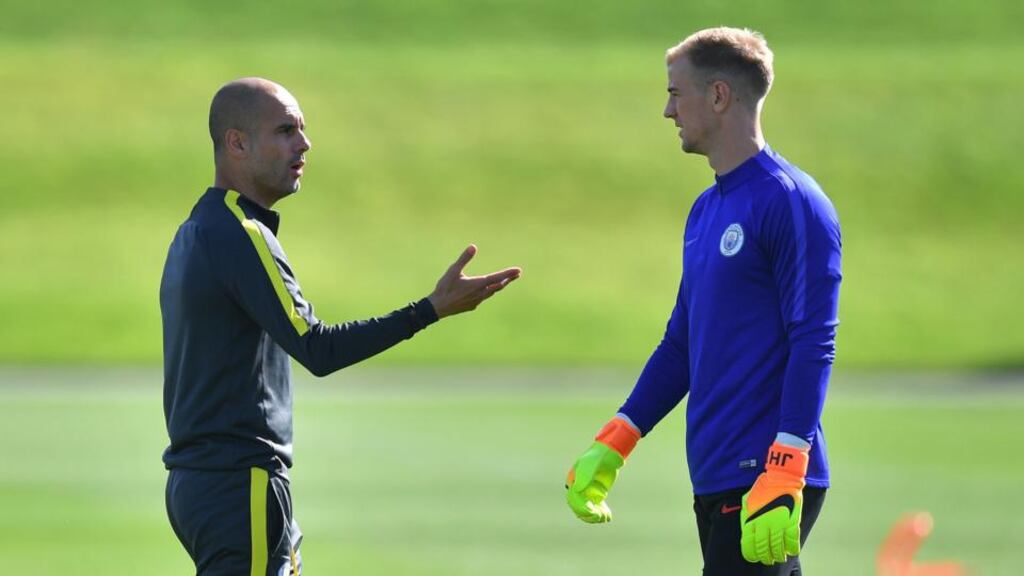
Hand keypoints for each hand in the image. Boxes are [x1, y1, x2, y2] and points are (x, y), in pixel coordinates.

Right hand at [428, 245, 520, 318]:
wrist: (438, 307)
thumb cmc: (445, 288)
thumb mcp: (453, 270)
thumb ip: (464, 259)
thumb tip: (473, 247)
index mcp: (478, 284)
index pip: (497, 277)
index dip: (509, 273)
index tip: (519, 270)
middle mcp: (480, 294)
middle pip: (498, 285)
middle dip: (508, 279)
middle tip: (517, 274)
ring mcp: (477, 301)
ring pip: (492, 293)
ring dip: (499, 285)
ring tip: (504, 281)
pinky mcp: (472, 306)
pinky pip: (484, 297)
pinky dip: (489, 292)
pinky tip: (486, 291)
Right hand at [565, 417, 639, 522]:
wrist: (610, 452)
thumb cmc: (598, 456)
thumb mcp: (591, 464)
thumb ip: (584, 475)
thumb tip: (577, 489)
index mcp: (573, 481)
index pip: (573, 500)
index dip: (581, 508)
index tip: (592, 511)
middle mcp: (579, 488)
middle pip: (580, 508)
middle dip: (589, 515)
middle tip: (600, 516)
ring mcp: (588, 491)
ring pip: (588, 510)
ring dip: (596, 516)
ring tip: (605, 517)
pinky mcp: (598, 493)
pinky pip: (597, 507)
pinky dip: (602, 513)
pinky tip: (608, 517)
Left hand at [740, 442, 808, 564]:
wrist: (781, 477)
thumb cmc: (763, 487)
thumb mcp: (747, 500)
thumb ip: (746, 515)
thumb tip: (746, 529)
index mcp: (751, 520)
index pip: (748, 546)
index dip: (751, 555)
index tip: (754, 557)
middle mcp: (764, 525)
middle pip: (763, 550)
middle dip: (765, 558)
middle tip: (768, 559)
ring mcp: (778, 524)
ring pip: (778, 550)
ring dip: (778, 556)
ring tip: (779, 556)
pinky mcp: (792, 522)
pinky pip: (792, 543)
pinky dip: (792, 549)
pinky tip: (790, 551)